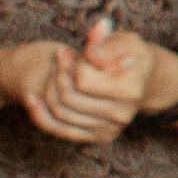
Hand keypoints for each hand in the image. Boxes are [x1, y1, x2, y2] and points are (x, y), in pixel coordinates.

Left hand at [0, 17, 152, 144]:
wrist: (145, 81)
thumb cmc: (131, 54)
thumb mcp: (125, 40)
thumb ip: (106, 43)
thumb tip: (92, 53)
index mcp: (129, 90)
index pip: (82, 80)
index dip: (71, 65)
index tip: (70, 53)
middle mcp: (120, 114)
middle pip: (69, 98)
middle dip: (58, 76)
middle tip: (59, 61)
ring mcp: (109, 128)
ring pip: (61, 113)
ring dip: (49, 91)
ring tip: (53, 73)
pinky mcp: (97, 137)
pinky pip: (59, 130)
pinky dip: (40, 114)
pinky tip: (32, 98)